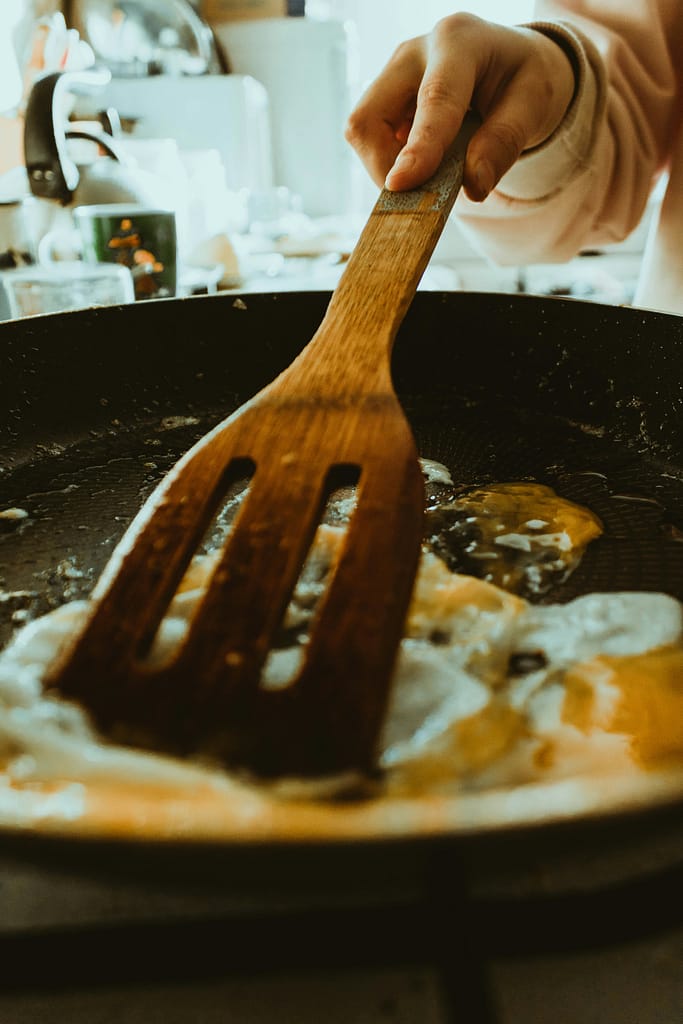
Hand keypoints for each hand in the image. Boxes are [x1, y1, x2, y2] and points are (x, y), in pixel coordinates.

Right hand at [345, 13, 575, 199]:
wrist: (509, 63)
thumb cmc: (522, 80)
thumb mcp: (534, 104)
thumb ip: (505, 142)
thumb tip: (473, 186)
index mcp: (459, 41)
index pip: (434, 98)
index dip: (417, 147)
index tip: (400, 185)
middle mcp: (414, 52)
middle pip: (370, 118)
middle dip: (387, 167)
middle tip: (424, 194)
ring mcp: (391, 74)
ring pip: (362, 133)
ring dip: (388, 168)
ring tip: (430, 173)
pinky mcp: (382, 96)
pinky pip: (370, 139)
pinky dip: (391, 163)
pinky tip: (422, 160)